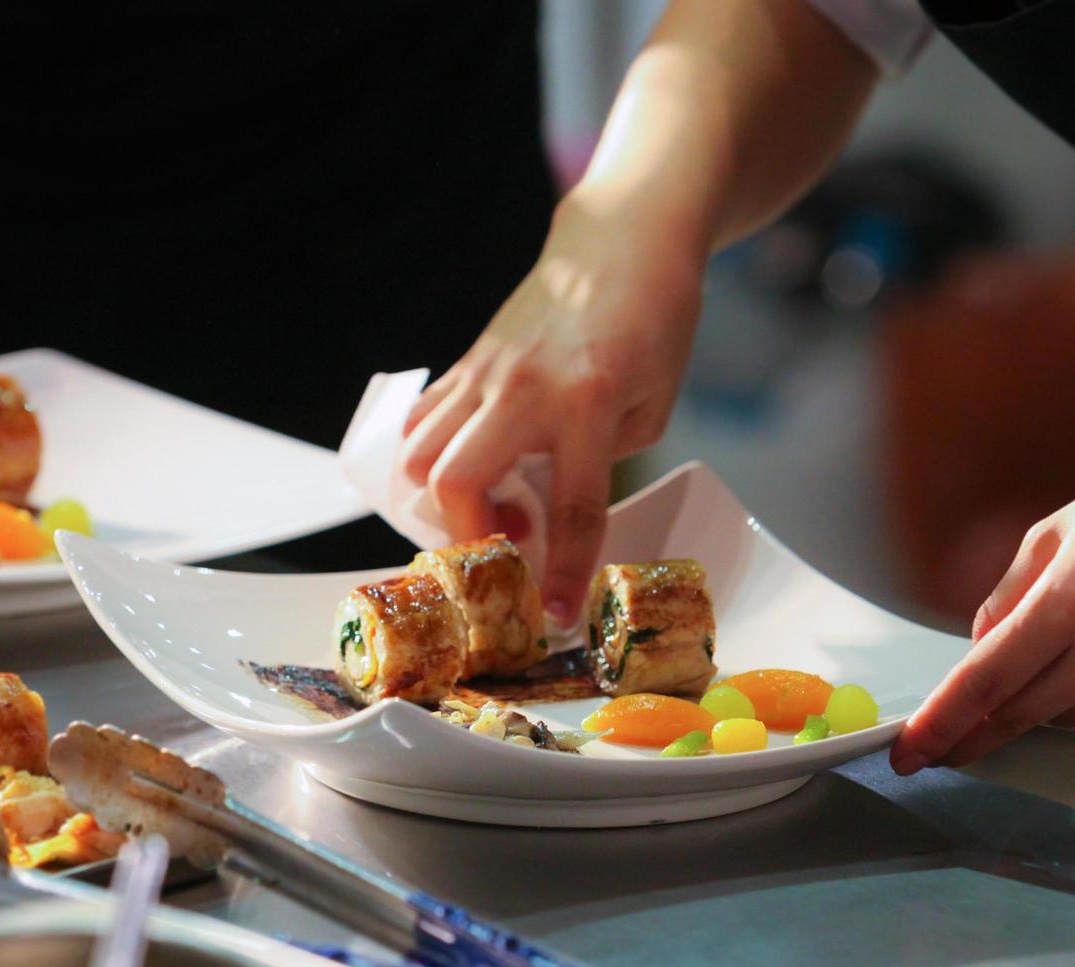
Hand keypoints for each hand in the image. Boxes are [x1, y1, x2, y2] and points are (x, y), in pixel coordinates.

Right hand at [397, 195, 705, 623]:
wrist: (620, 243)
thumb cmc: (653, 323)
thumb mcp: (651, 405)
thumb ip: (601, 459)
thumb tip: (549, 502)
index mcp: (587, 403)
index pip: (571, 509)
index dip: (561, 572)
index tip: (551, 615)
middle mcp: (524, 389)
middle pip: (456, 483)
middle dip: (471, 537)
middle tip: (509, 544)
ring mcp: (485, 371)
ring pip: (420, 453)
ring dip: (444, 499)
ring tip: (491, 501)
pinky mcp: (467, 360)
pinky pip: (423, 419)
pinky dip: (432, 455)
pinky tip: (471, 461)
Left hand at [890, 432, 1074, 775]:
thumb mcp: (1063, 528)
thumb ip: (1009, 593)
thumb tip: (977, 648)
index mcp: (1073, 603)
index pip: (986, 681)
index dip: (940, 723)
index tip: (907, 751)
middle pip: (1017, 715)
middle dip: (970, 735)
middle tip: (933, 749)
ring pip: (1063, 712)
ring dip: (1042, 692)